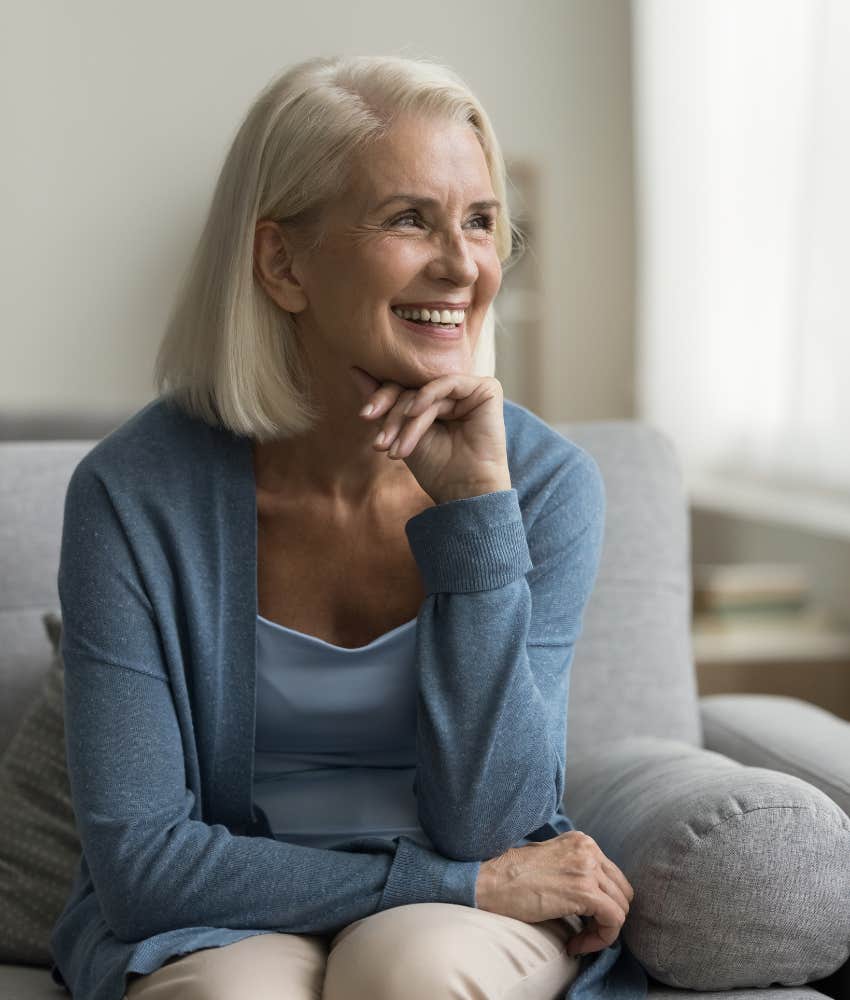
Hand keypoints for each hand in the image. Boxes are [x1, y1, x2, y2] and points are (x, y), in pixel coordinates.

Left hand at [349, 366, 511, 504]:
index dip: (381, 400)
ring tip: (397, 450)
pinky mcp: (486, 390)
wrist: (464, 491)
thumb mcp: (400, 432)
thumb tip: (354, 369)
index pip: (403, 388)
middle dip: (392, 415)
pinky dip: (427, 396)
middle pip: (412, 386)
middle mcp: (453, 391)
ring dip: (407, 419)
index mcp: (435, 399)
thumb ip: (382, 401)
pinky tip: (414, 413)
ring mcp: (470, 389)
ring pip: (426, 390)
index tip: (364, 416)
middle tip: (379, 443)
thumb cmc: (436, 467)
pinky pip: (448, 382)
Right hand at [474, 831, 634, 956]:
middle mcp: (589, 849)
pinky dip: (601, 939)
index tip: (583, 920)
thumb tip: (596, 895)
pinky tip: (576, 945)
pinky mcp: (585, 890)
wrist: (492, 881)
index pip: (613, 877)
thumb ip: (576, 868)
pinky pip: (614, 921)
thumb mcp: (552, 860)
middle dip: (607, 917)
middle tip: (583, 933)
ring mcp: (588, 868)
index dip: (603, 904)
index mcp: (582, 841)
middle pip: (622, 891)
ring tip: (578, 941)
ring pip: (621, 908)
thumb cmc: (513, 876)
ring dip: (603, 931)